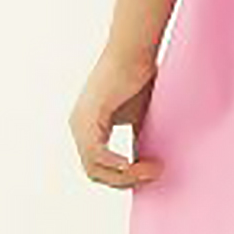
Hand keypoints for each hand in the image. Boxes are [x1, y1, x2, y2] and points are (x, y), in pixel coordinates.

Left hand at [69, 47, 162, 188]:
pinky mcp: (88, 118)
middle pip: (95, 173)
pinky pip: (96, 154)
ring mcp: (80, 124)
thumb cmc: (138, 77)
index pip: (98, 168)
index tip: (152, 173)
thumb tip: (143, 164)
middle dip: (126, 180)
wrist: (134, 52)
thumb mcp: (137, 118)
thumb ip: (136, 141)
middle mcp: (78, 128)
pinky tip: (133, 165)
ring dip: (126, 175)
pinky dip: (115, 165)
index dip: (124, 178)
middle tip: (155, 173)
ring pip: (94, 168)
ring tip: (152, 169)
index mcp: (87, 128)